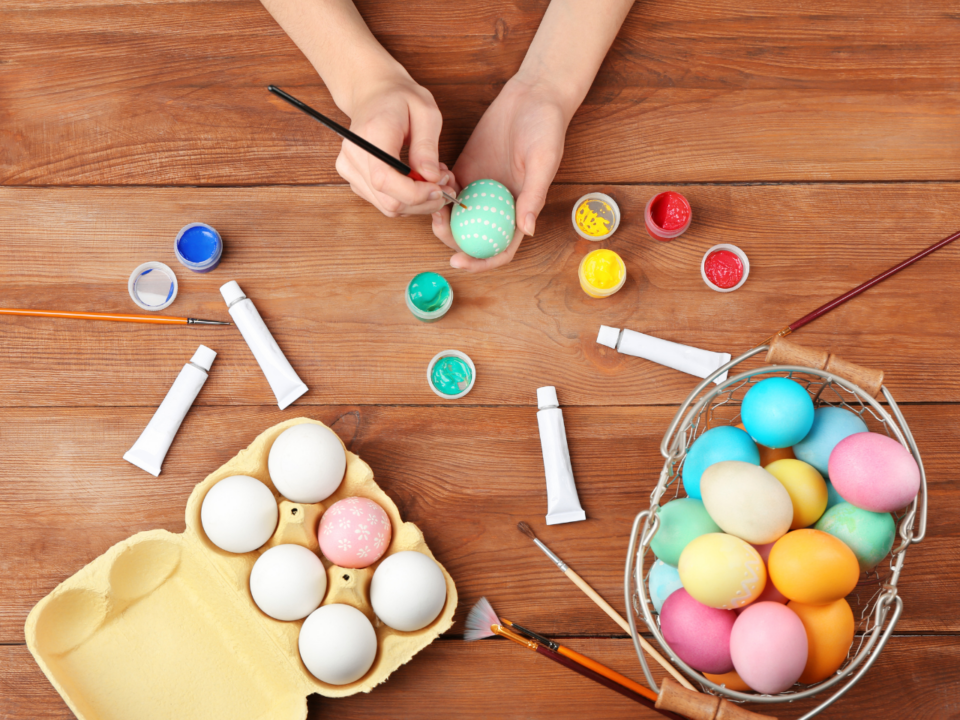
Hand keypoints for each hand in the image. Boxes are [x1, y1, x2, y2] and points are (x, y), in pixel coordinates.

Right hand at [336, 75, 458, 216]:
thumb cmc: (400, 99)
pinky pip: (384, 202)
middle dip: (423, 201)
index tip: (440, 189)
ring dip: (418, 202)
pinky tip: (418, 182)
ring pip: (388, 207)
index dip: (415, 194)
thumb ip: (427, 147)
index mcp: (371, 135)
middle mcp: (354, 155)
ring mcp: (350, 169)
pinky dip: (406, 199)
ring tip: (434, 180)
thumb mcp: (425, 113)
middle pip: (388, 201)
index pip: (384, 180)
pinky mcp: (354, 179)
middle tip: (445, 186)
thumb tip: (432, 178)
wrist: (373, 93)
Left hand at [432, 75, 568, 271]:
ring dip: (441, 215)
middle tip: (437, 224)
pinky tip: (436, 173)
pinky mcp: (466, 168)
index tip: (458, 261)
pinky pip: (447, 187)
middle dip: (451, 239)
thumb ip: (534, 196)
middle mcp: (498, 206)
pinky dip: (438, 186)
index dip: (479, 262)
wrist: (533, 95)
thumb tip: (526, 231)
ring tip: (432, 198)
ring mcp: (480, 189)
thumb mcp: (543, 161)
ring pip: (456, 216)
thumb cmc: (546, 128)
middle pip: (472, 238)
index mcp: (519, 211)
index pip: (499, 250)